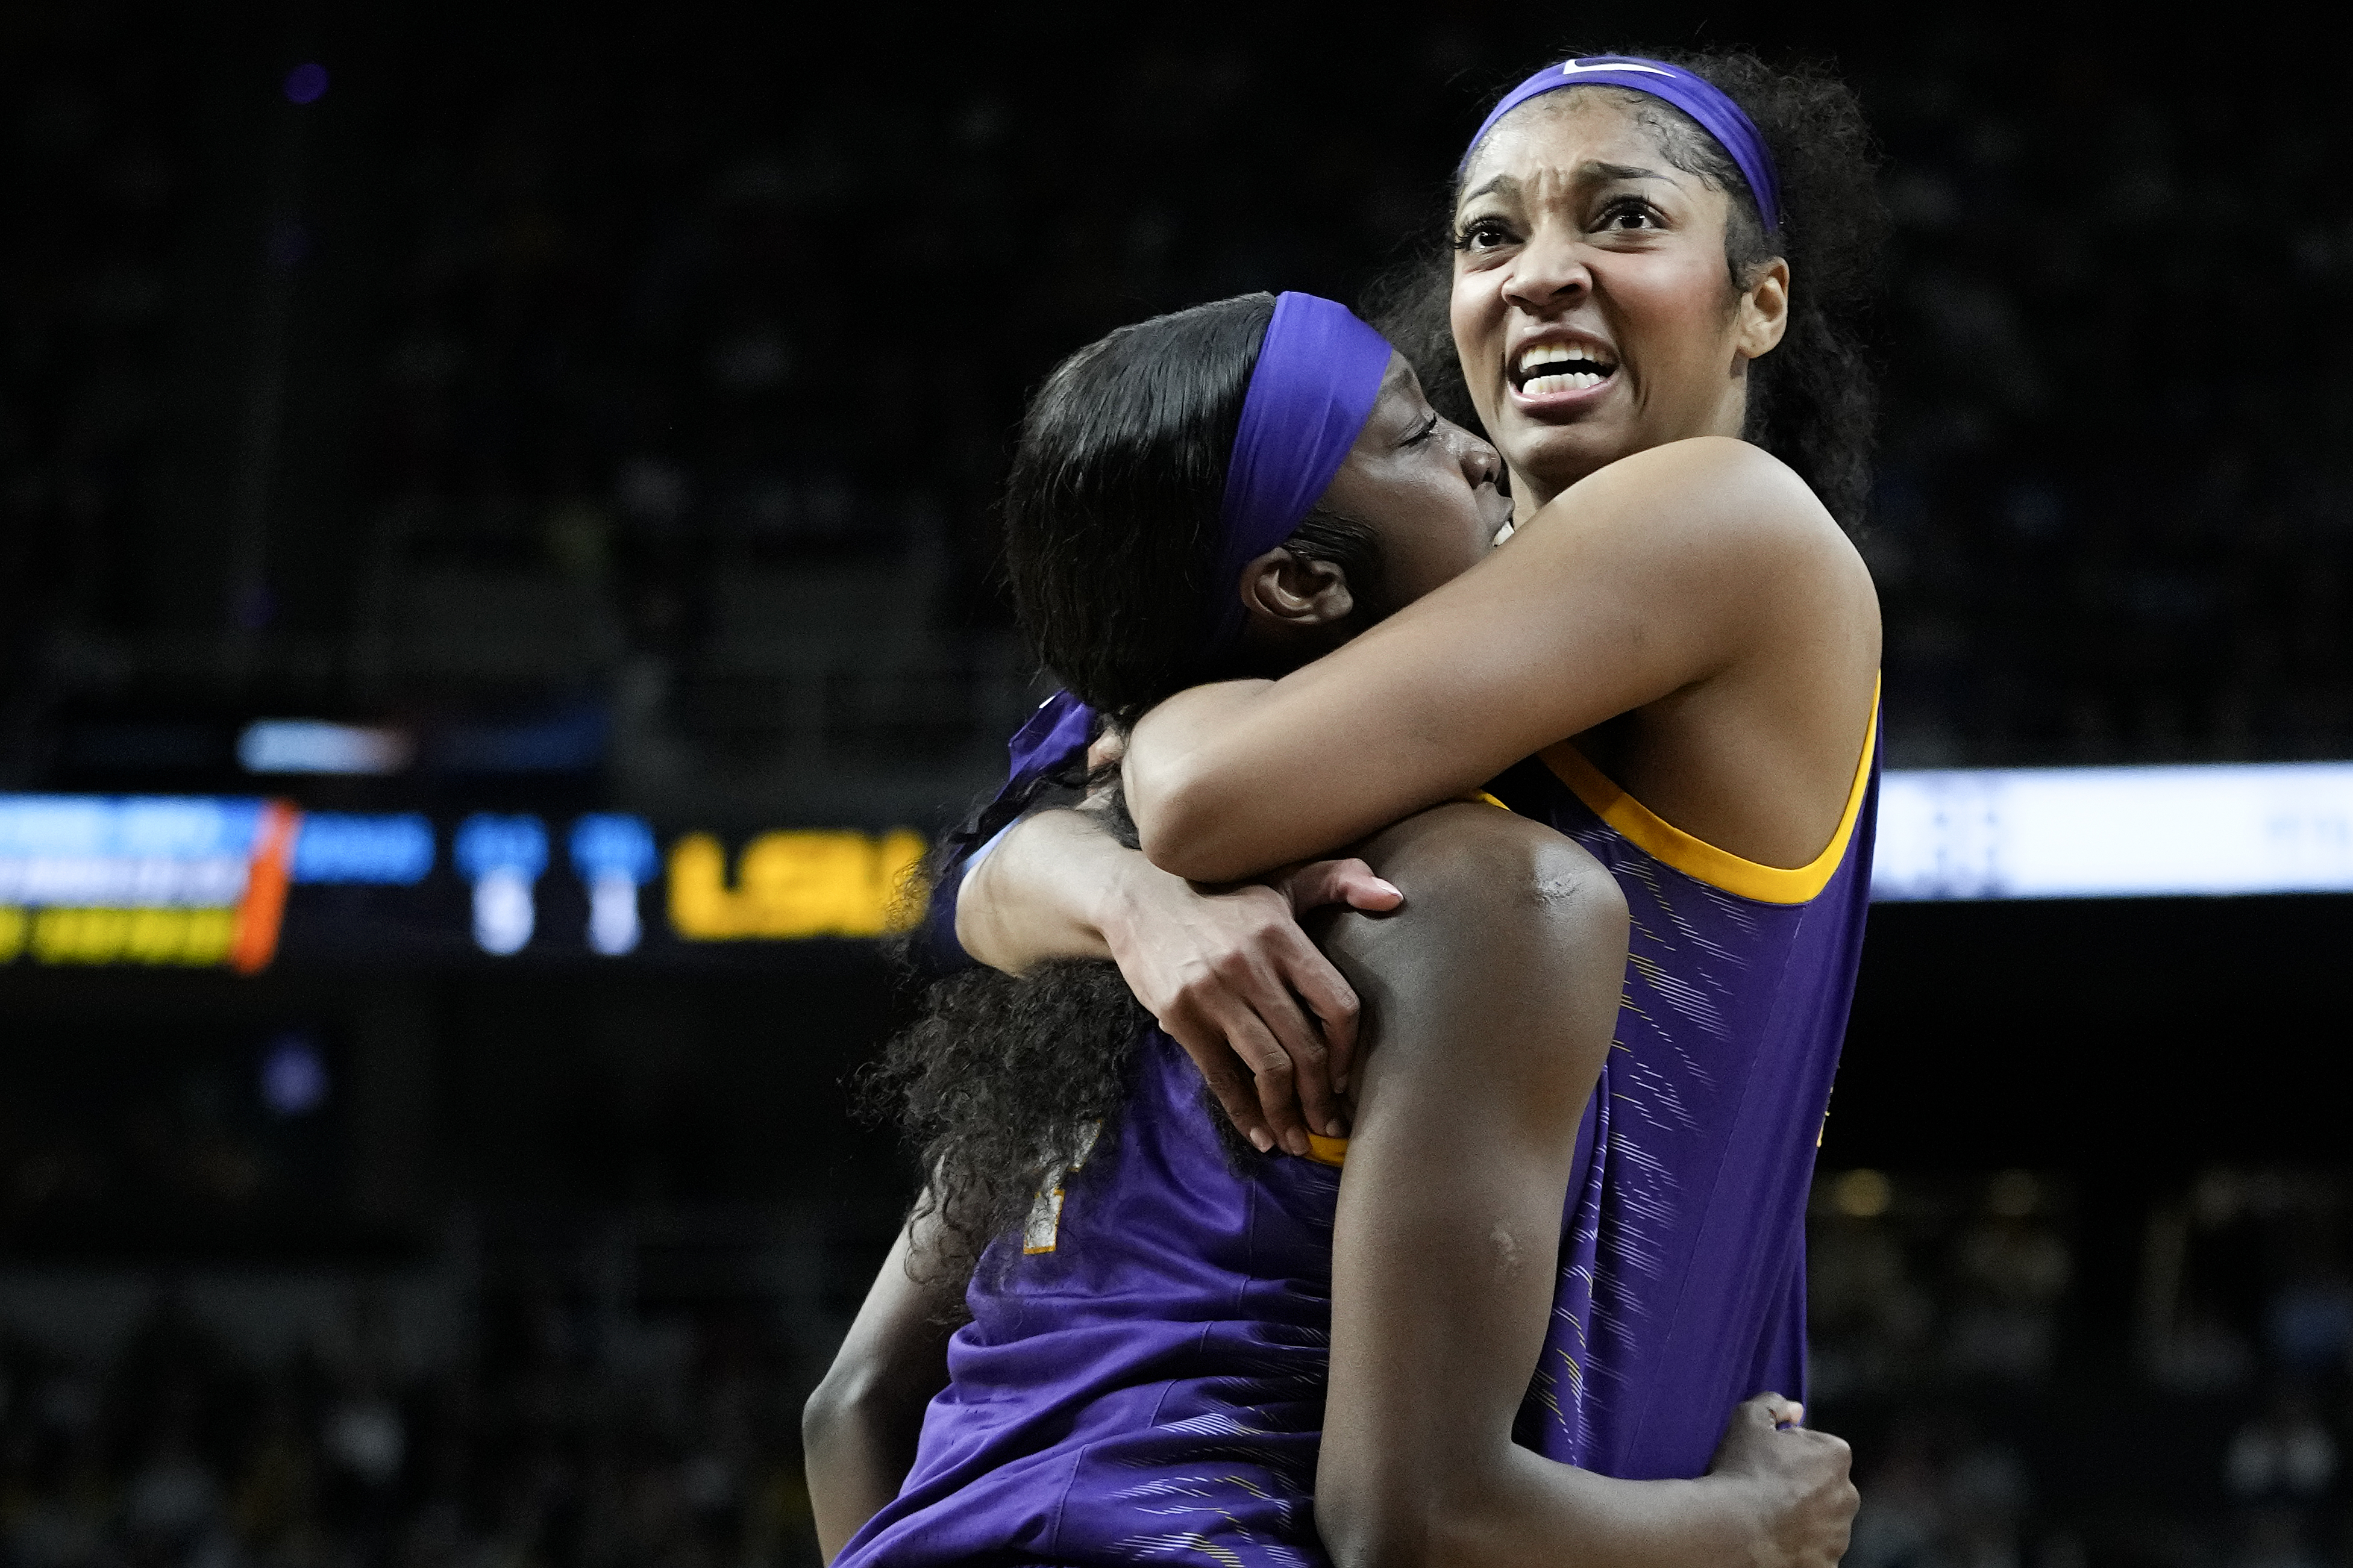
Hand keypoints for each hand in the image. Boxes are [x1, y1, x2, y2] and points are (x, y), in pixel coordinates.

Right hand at [1098, 852, 1400, 1157]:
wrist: (1140, 901)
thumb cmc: (1223, 898)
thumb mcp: (1282, 881)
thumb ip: (1340, 880)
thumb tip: (1395, 898)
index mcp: (1283, 935)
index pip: (1338, 1006)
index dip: (1350, 1052)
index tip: (1345, 1080)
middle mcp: (1251, 964)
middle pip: (1306, 1048)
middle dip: (1322, 1098)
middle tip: (1331, 1127)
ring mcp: (1213, 993)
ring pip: (1268, 1069)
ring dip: (1287, 1115)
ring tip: (1298, 1141)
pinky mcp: (1181, 1016)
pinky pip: (1221, 1077)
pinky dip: (1244, 1113)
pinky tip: (1260, 1137)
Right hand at [1706, 1393, 1857, 1567]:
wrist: (1730, 1531)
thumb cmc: (1740, 1471)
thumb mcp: (1747, 1419)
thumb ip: (1773, 1404)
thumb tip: (1795, 1409)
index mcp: (1836, 1457)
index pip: (1817, 1447)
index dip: (1790, 1452)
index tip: (1767, 1461)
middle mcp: (1848, 1496)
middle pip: (1825, 1486)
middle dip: (1803, 1486)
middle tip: (1766, 1490)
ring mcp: (1839, 1535)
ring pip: (1822, 1521)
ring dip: (1803, 1518)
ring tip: (1766, 1517)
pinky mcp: (1827, 1565)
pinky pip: (1815, 1552)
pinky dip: (1799, 1548)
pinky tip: (1773, 1540)